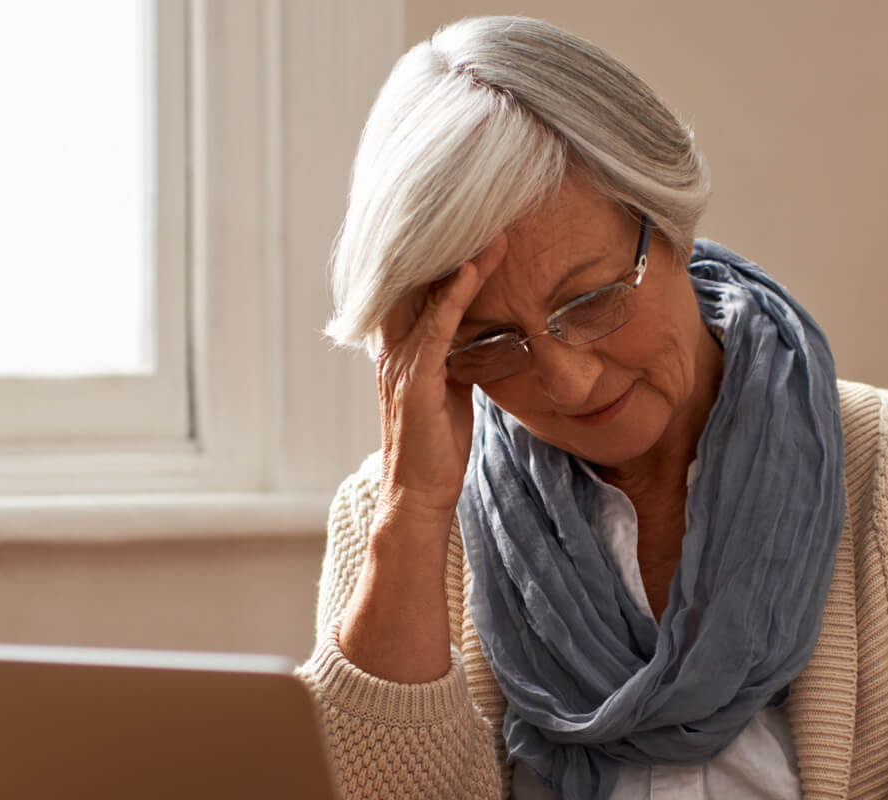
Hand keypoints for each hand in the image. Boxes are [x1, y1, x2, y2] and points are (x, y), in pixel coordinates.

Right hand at [374, 234, 508, 527]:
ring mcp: (401, 366)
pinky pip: (435, 330)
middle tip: (484, 215)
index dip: (442, 261)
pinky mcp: (416, 383)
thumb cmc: (438, 449)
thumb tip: (482, 338)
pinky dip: (453, 298)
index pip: (418, 293)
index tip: (475, 230)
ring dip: (461, 264)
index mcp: (402, 353)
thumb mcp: (452, 394)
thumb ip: (458, 361)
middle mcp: (394, 352)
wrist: (420, 495)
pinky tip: (472, 272)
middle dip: (449, 251)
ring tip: (493, 233)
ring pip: (427, 300)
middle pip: (417, 286)